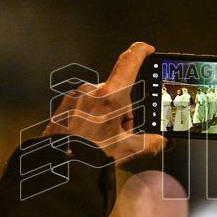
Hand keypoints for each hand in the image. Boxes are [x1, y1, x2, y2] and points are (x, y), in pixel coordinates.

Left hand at [44, 42, 164, 163]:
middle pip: (116, 94)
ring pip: (100, 103)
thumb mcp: (126, 151)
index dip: (140, 52)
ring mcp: (75, 98)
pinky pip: (83, 108)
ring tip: (100, 142)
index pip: (129, 63)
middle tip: (119, 136)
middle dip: (122, 113)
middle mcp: (91, 91)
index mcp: (110, 96)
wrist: (56, 168)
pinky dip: (90, 121)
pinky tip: (87, 140)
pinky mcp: (63, 106)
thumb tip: (160, 142)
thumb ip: (148, 143)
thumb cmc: (88, 156)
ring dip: (105, 118)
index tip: (147, 49)